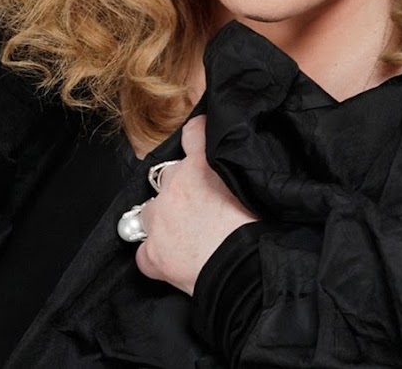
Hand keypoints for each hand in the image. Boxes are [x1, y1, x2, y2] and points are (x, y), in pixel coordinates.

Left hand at [134, 114, 257, 294]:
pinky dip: (156, 256)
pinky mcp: (151, 252)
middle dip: (177, 188)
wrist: (244, 270)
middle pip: (166, 175)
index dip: (195, 137)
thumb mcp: (250, 186)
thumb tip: (234, 167)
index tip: (196, 140)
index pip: (192, 132)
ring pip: (147, 211)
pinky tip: (174, 261)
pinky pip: (144, 251)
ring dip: (161, 220)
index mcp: (202, 164)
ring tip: (182, 236)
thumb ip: (233, 170)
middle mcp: (174, 184)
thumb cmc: (257, 229)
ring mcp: (158, 219)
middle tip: (197, 206)